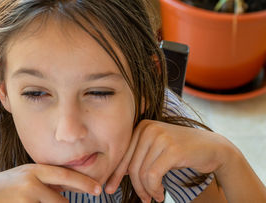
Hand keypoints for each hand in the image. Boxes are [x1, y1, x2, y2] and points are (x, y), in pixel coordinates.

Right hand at [0, 163, 101, 202]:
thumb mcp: (20, 179)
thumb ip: (40, 182)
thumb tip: (63, 188)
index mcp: (33, 170)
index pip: (65, 175)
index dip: (83, 183)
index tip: (97, 190)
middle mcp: (31, 180)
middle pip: (61, 201)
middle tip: (70, 201)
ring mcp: (25, 195)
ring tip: (24, 202)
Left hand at [104, 120, 231, 202]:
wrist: (213, 148)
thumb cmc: (181, 151)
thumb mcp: (156, 150)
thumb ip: (138, 157)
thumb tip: (115, 174)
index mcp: (142, 126)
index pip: (122, 154)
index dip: (115, 173)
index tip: (109, 188)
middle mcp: (149, 128)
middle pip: (131, 164)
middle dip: (134, 186)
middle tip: (142, 199)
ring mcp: (161, 137)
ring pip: (142, 172)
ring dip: (147, 190)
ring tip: (153, 198)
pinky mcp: (172, 149)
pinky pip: (153, 176)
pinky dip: (154, 189)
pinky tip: (160, 194)